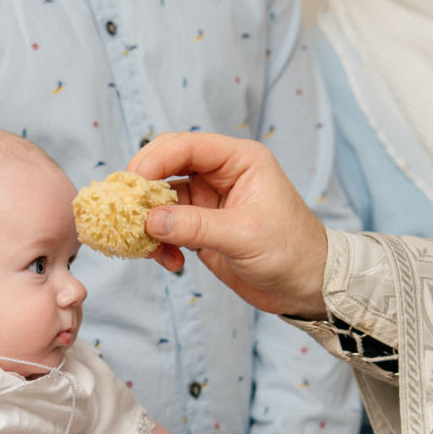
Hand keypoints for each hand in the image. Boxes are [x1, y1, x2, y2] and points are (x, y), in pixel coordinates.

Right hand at [127, 132, 329, 318]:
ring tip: (148, 246)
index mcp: (240, 160)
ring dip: (149, 222)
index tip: (133, 182)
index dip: (156, 159)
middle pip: (166, 165)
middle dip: (144, 187)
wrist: (306, 287)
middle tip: (127, 209)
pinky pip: (166, 227)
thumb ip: (196, 226)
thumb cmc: (292, 251)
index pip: (187, 146)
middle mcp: (221, 175)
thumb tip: (149, 220)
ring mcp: (208, 202)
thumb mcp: (245, 236)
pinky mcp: (201, 228)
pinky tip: (169, 262)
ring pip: (161, 200)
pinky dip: (159, 243)